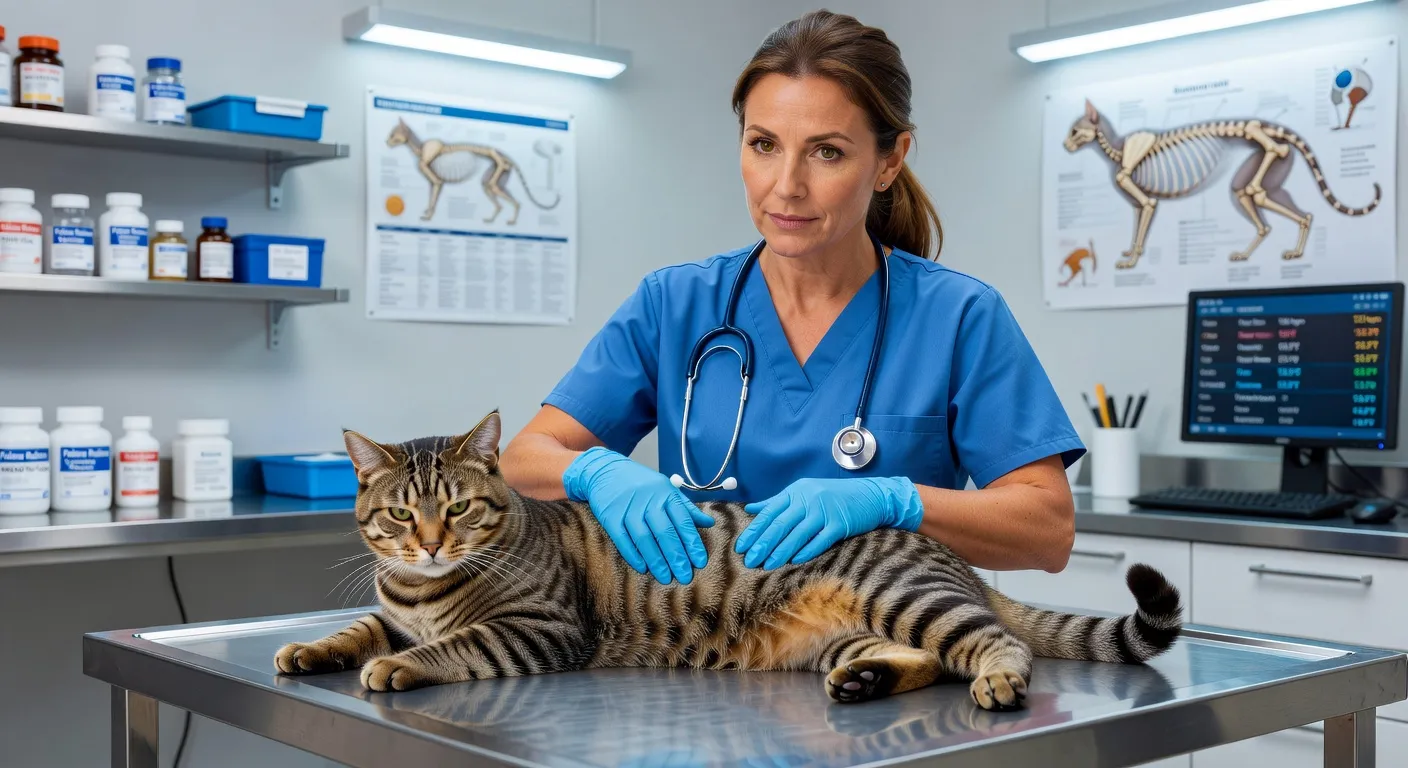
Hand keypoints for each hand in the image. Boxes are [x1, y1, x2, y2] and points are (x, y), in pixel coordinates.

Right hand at [562, 446, 714, 583]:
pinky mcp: (610, 516)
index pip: (683, 521)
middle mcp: (649, 501)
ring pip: (645, 539)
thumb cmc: (641, 483)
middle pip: (665, 533)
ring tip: (665, 577)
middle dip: (676, 557)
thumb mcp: (666, 488)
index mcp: (666, 494)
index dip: (692, 543)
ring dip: (656, 560)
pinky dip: (633, 555)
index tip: (700, 562)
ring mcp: (628, 508)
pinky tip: (642, 568)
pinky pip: (623, 539)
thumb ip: (686, 507)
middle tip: (685, 576)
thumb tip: (709, 523)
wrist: (605, 470)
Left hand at [735, 477, 922, 568]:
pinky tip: (795, 561)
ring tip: (767, 565)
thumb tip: (751, 509)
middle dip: (763, 544)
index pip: (769, 513)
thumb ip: (777, 502)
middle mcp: (808, 499)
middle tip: (750, 561)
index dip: (754, 531)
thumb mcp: (803, 492)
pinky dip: (807, 550)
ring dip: (781, 551)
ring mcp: (825, 511)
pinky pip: (820, 540)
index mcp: (796, 491)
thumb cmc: (833, 496)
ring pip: (798, 534)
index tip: (741, 547)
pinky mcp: (841, 523)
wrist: (870, 495)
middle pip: (781, 524)